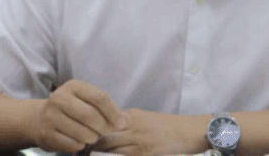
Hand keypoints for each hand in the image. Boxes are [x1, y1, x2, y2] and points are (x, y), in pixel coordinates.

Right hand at [29, 79, 126, 152]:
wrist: (39, 118)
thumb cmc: (71, 107)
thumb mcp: (86, 99)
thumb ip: (106, 107)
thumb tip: (125, 120)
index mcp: (74, 86)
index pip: (99, 98)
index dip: (113, 112)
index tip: (121, 123)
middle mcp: (60, 98)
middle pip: (91, 115)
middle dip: (104, 127)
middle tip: (107, 132)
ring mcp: (51, 117)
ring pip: (82, 133)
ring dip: (93, 138)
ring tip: (94, 136)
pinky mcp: (46, 134)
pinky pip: (72, 145)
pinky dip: (81, 145)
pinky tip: (81, 141)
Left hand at [87, 109, 207, 155]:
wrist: (187, 131)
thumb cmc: (165, 125)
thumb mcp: (143, 117)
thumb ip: (125, 122)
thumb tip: (105, 130)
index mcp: (130, 116)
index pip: (103, 123)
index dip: (90, 133)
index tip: (82, 140)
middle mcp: (131, 127)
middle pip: (103, 138)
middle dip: (92, 147)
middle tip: (83, 152)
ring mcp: (138, 143)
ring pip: (110, 152)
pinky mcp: (144, 155)